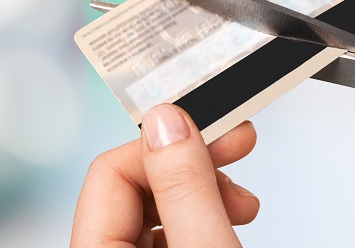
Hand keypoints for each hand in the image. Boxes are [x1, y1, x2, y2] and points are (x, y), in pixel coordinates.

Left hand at [71, 104, 258, 246]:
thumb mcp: (205, 247)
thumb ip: (184, 188)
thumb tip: (166, 120)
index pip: (111, 171)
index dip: (168, 146)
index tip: (220, 132)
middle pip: (134, 187)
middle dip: (193, 166)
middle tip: (238, 150)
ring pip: (154, 210)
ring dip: (204, 193)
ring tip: (243, 205)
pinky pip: (168, 233)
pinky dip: (201, 219)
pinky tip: (230, 221)